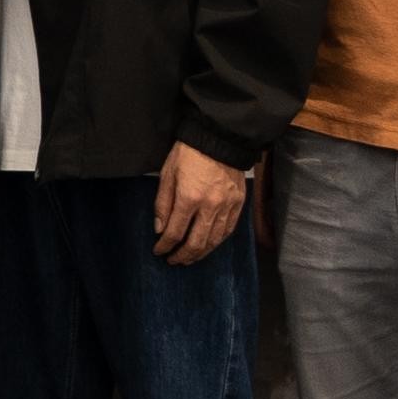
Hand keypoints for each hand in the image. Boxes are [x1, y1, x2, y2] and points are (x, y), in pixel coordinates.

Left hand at [149, 144, 253, 265]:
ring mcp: (227, 206)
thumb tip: (160, 229)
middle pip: (196, 243)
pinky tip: (209, 245)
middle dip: (182, 256)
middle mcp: (210, 206)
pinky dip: (217, 242)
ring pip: (214, 240)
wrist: (219, 137)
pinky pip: (228, 230)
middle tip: (173, 261)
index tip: (158, 251)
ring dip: (200, 253)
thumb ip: (163, 204)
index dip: (165, 246)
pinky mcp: (238, 203)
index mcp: (189, 198)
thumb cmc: (188, 153)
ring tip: (190, 258)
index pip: (175, 233)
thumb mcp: (167, 174)